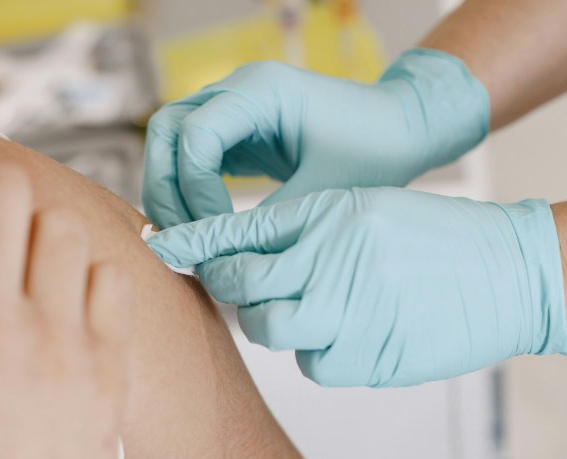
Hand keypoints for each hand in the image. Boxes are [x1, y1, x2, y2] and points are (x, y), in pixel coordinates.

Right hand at [143, 50, 488, 228]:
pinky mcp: (238, 131)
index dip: (194, 188)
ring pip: (171, 143)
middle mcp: (238, 89)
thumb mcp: (322, 192)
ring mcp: (234, 108)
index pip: (194, 135)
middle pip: (166, 131)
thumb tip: (222, 261)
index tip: (220, 231)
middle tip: (187, 239)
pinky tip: (207, 228)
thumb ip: (268, 223)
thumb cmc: (374, 152)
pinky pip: (193, 156)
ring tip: (194, 239)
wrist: (401, 130)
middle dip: (167, 189)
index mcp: (261, 91)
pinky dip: (189, 190)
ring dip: (172, 191)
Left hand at [147, 188, 566, 386]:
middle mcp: (329, 266)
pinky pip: (313, 364)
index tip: (161, 246)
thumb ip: (306, 230)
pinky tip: (352, 332)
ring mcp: (346, 316)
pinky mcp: (365, 360)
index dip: (193, 243)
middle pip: (241, 288)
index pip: (239, 233)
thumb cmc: (437, 238)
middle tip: (238, 285)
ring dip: (274, 321)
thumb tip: (247, 257)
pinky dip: (320, 351)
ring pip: (269, 330)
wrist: (507, 274)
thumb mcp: (367, 209)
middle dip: (229, 287)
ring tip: (307, 306)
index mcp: (328, 219)